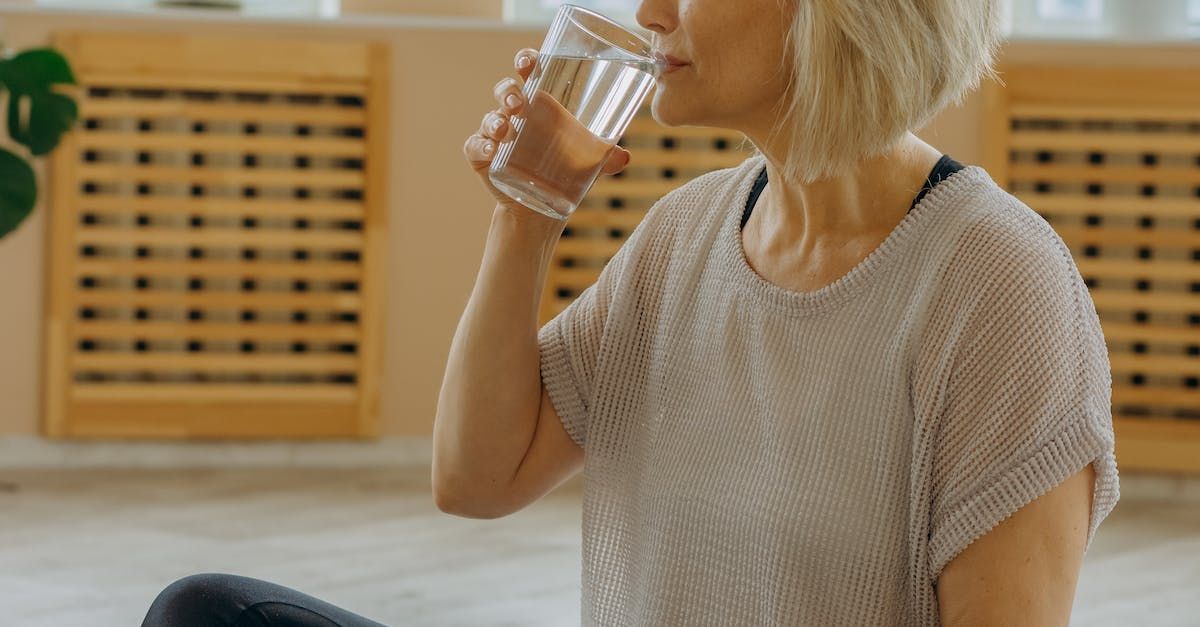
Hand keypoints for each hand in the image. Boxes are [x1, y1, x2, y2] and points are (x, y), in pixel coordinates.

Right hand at [463, 48, 632, 218]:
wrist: (541, 208)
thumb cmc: (564, 171)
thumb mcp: (588, 162)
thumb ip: (605, 157)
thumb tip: (624, 158)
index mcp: (540, 104)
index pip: (530, 73)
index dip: (526, 61)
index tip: (528, 62)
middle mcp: (516, 114)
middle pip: (506, 90)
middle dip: (508, 91)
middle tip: (518, 103)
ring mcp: (497, 135)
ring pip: (490, 117)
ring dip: (494, 120)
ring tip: (505, 130)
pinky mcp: (483, 157)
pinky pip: (475, 146)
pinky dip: (480, 145)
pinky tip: (491, 150)